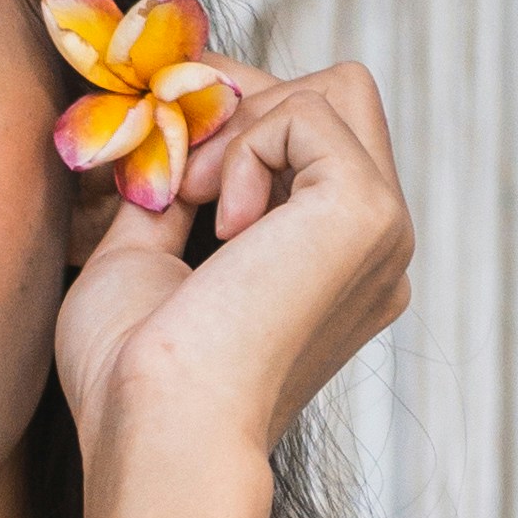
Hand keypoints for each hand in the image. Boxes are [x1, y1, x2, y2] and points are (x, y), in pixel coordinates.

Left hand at [50, 46, 414, 478]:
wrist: (158, 429)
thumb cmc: (134, 374)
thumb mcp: (141, 256)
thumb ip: (168, 187)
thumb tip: (170, 119)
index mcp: (332, 264)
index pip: (314, 135)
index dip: (239, 112)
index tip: (168, 131)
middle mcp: (373, 248)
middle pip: (339, 95)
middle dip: (245, 100)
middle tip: (177, 167)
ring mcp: (383, 231)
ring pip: (338, 89)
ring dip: (245, 122)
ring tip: (191, 198)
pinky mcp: (370, 214)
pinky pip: (312, 110)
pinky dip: (247, 145)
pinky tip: (220, 223)